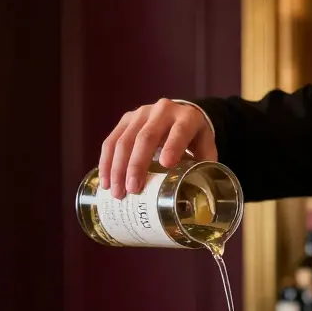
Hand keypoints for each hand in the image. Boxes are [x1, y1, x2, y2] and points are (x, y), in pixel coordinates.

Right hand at [98, 98, 216, 199]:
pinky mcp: (126, 119)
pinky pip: (111, 140)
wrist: (181, 117)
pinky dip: (106, 162)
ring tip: (117, 192)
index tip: (167, 165)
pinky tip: (106, 181)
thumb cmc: (194, 140)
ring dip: (117, 168)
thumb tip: (199, 199)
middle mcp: (163, 111)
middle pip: (146, 137)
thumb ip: (204, 169)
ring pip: (124, 140)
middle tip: (133, 190)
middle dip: (137, 165)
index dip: (172, 146)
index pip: (179, 130)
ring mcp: (141, 113)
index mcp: (187, 118)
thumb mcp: (205, 150)